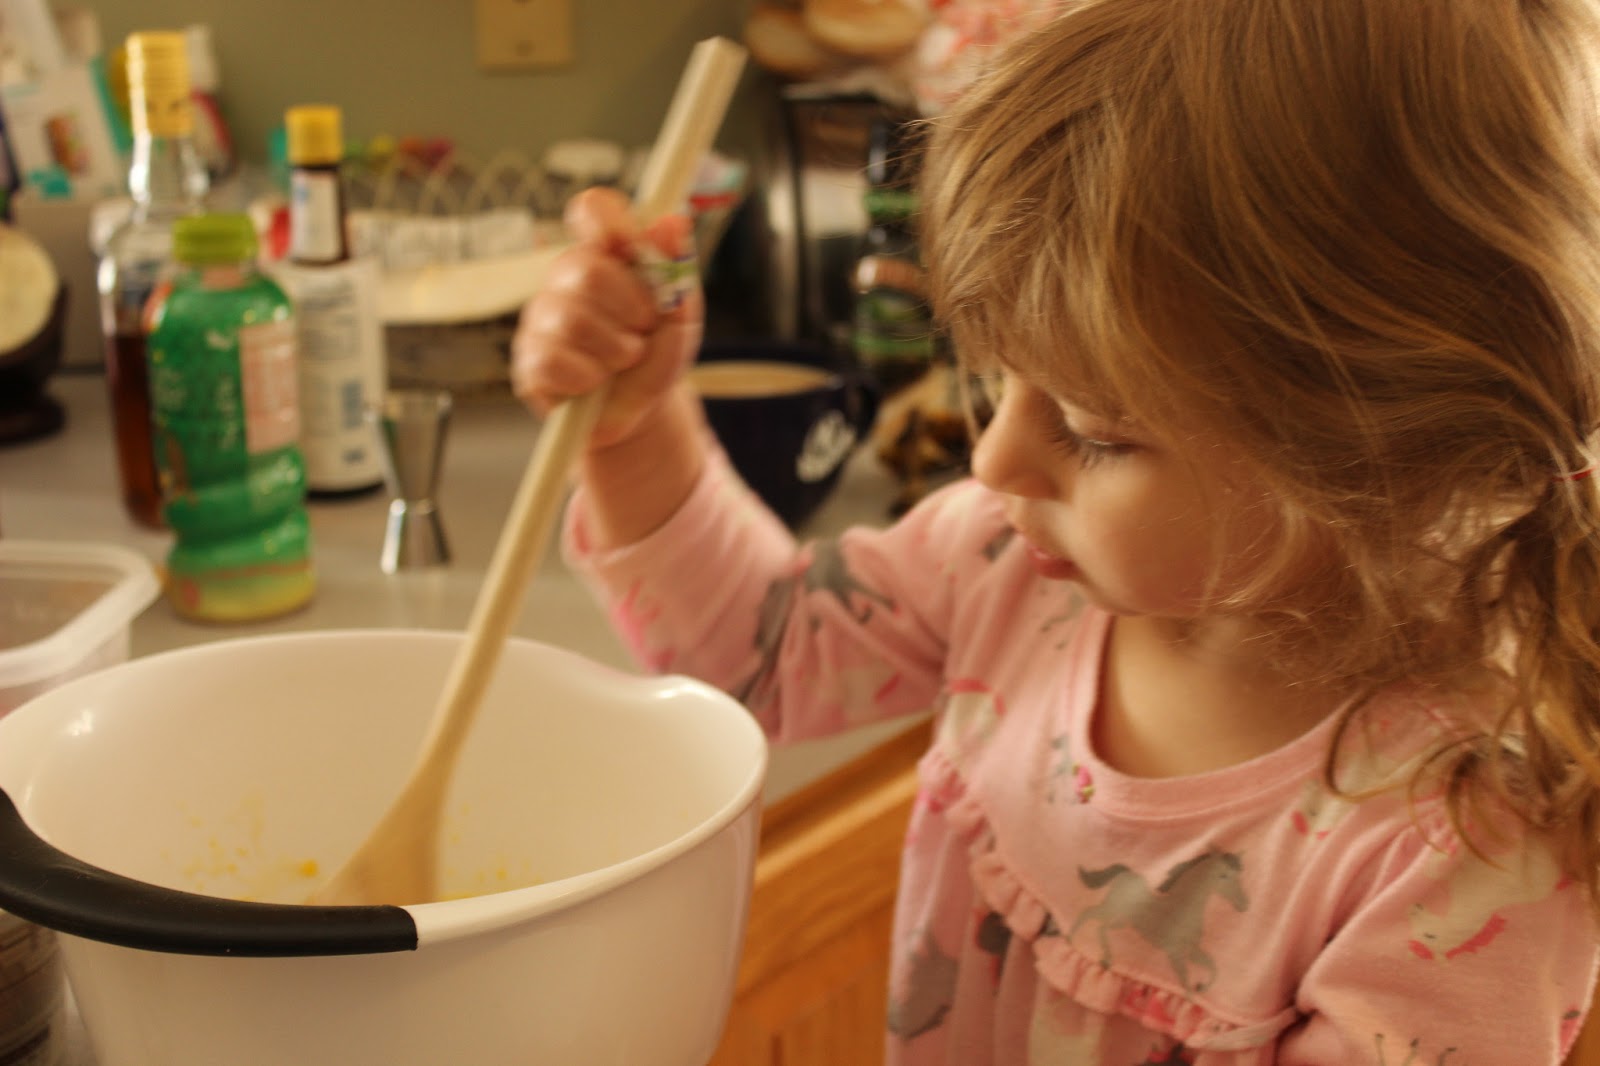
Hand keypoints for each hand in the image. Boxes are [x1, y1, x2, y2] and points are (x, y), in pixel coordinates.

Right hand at [511, 186, 703, 449]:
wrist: (642, 412)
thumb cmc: (656, 356)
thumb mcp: (681, 316)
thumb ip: (676, 270)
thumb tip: (674, 222)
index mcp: (606, 256)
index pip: (593, 210)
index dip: (608, 219)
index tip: (631, 245)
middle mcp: (566, 279)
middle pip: (587, 269)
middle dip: (630, 308)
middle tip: (645, 330)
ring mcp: (541, 318)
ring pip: (573, 319)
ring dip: (615, 349)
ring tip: (625, 360)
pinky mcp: (529, 360)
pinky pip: (553, 360)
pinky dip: (587, 377)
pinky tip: (594, 382)